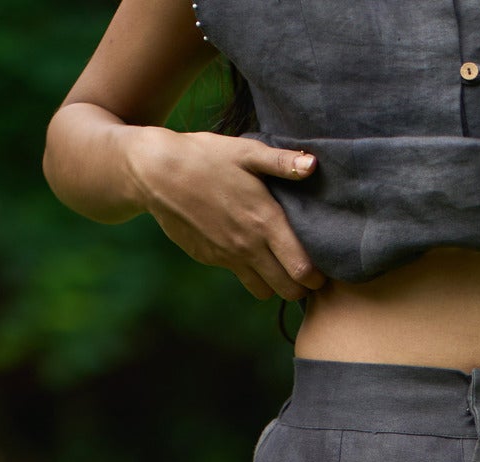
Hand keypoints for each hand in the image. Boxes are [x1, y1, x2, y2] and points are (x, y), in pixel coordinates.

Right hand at [127, 129, 325, 301]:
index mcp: (265, 222)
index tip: (322, 267)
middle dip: (302, 286)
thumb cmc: (205, 156)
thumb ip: (281, 162)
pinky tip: (250, 251)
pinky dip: (251, 273)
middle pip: (289, 290)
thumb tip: (313, 165)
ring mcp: (229, 257)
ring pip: (265, 291)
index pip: (303, 270)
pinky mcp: (212, 259)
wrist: (157, 173)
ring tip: (280, 264)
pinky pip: (240, 276)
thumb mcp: (245, 151)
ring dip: (276, 283)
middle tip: (305, 269)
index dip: (318, 276)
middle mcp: (249, 247)